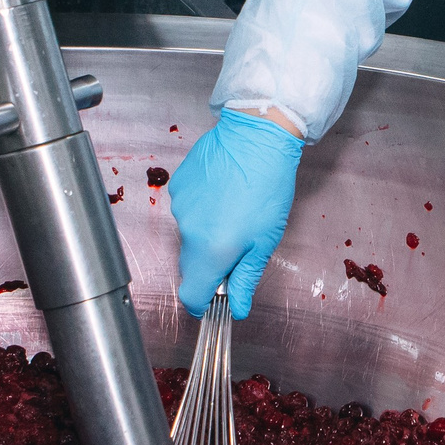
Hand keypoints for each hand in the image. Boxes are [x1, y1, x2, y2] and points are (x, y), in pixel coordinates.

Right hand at [168, 108, 305, 318]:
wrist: (257, 136)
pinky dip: (200, 208)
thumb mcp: (265, 241)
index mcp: (210, 251)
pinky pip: (185, 208)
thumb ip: (246, 278)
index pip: (190, 295)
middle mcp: (187, 231)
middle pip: (190, 264)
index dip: (203, 302)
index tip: (216, 298)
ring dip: (206, 232)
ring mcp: (178, 206)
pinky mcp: (177, 184)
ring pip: (189, 234)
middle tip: (239, 244)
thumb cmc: (267, 187)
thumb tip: (239, 308)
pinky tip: (221, 192)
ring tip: (233, 210)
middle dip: (210, 264)